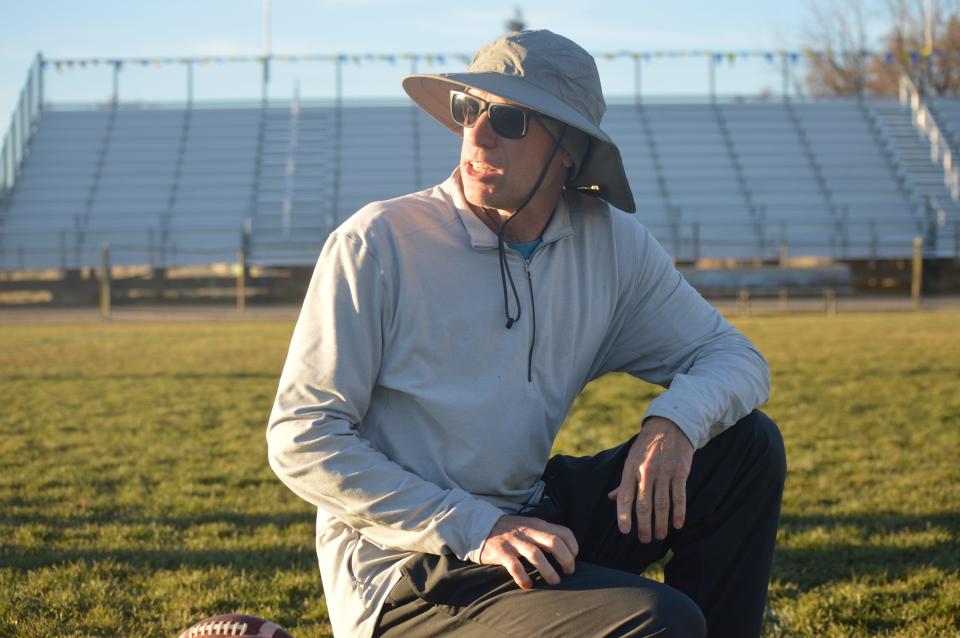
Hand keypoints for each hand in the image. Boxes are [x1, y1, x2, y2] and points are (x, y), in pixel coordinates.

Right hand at [479, 515, 578, 588]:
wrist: (480, 525)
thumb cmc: (511, 531)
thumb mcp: (530, 526)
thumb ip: (545, 535)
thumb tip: (566, 552)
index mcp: (538, 524)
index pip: (563, 532)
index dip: (573, 547)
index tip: (573, 559)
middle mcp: (528, 531)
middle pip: (554, 541)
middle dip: (566, 559)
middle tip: (568, 572)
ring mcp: (514, 541)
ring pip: (536, 554)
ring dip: (548, 570)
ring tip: (554, 582)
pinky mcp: (501, 551)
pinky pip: (515, 566)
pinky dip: (523, 578)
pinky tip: (528, 585)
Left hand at [607, 416, 693, 542]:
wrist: (670, 426)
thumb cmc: (647, 447)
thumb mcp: (631, 460)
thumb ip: (623, 482)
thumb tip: (611, 499)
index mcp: (630, 469)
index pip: (625, 497)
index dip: (624, 516)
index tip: (625, 531)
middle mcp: (646, 472)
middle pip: (644, 505)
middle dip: (644, 526)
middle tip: (645, 540)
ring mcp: (664, 472)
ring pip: (662, 504)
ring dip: (661, 523)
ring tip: (660, 535)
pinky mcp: (680, 472)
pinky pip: (679, 496)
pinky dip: (679, 512)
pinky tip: (677, 524)